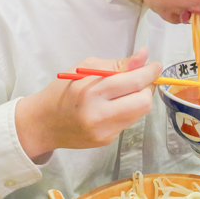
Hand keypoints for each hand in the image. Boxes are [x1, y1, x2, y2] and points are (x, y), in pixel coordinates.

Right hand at [16, 47, 161, 161]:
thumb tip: (144, 57)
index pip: (134, 81)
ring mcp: (104, 131)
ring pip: (140, 113)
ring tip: (125, 92)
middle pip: (144, 102)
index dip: (150, 71)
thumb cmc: (64, 90)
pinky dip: (128, 110)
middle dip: (147, 87)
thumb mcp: (86, 68)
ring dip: (139, 98)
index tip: (156, 65)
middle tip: (142, 79)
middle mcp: (99, 114)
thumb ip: (118, 64)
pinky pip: (129, 122)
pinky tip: (114, 106)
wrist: (43, 123)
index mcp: (92, 91)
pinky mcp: (106, 141)